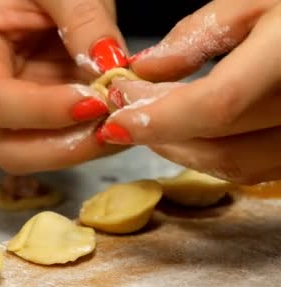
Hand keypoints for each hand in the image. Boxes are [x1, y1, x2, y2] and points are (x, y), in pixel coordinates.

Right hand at [0, 0, 128, 173]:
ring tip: (125, 123)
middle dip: (64, 145)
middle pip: (5, 147)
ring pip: (31, 156)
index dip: (42, 110)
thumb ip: (83, 19)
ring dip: (81, 148)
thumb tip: (111, 68)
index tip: (97, 101)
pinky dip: (88, 139)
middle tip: (116, 125)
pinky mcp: (27, 120)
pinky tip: (118, 120)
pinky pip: (53, 145)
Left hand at [97, 0, 280, 183]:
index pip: (218, 106)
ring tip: (149, 121)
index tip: (115, 114)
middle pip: (222, 146)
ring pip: (237, 166)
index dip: (159, 118)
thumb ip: (201, 34)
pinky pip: (258, 166)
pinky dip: (214, 154)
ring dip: (182, 150)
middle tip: (123, 111)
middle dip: (159, 134)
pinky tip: (190, 131)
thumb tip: (146, 70)